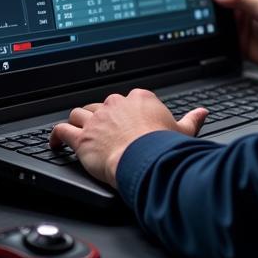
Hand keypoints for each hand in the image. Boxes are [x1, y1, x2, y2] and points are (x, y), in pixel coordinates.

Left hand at [49, 90, 206, 187]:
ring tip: (76, 131)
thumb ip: (191, 119)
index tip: (124, 122)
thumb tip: (202, 112)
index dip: (123, 112)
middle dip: (100, 117)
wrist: (145, 158)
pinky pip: (62, 130)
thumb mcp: (182, 131)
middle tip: (102, 131)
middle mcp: (115, 104)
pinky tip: (55, 142)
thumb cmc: (163, 146)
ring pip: (79, 113)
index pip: (126, 100)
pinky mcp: (82, 137)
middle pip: (101, 105)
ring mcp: (96, 119)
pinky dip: (56, 135)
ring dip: (77, 122)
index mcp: (138, 98)